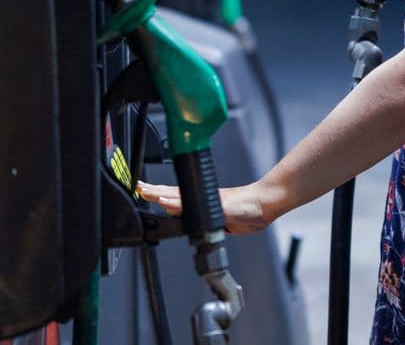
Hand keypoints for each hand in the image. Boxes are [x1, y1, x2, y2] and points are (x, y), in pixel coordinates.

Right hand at [136, 180, 276, 235]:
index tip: (139, 190)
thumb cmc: (249, 204)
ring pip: (181, 202)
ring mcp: (208, 207)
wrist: (266, 206)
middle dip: (154, 192)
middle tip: (138, 188)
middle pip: (173, 194)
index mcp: (201, 197)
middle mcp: (202, 201)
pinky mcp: (215, 216)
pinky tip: (176, 212)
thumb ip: (196, 208)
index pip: (172, 194)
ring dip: (164, 199)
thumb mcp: (220, 208)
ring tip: (150, 196)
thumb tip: (170, 203)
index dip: (155, 193)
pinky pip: (192, 213)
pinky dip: (180, 211)